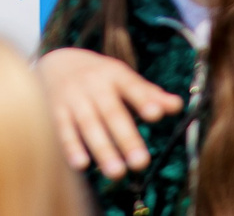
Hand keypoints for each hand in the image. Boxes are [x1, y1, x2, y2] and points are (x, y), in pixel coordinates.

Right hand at [39, 46, 180, 179]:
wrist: (55, 61)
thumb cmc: (99, 76)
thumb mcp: (122, 77)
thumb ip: (148, 93)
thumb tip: (178, 106)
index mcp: (114, 75)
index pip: (132, 87)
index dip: (143, 100)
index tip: (156, 114)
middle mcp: (93, 85)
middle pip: (111, 112)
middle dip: (126, 138)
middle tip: (141, 163)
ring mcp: (73, 98)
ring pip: (89, 125)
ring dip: (102, 149)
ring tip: (117, 172)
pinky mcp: (56, 112)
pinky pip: (64, 130)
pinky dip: (71, 147)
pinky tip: (81, 165)